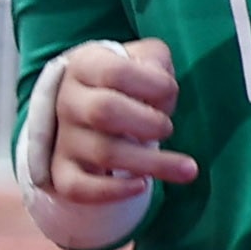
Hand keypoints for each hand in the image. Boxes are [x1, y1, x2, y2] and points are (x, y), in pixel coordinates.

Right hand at [45, 37, 192, 204]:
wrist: (85, 112)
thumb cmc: (124, 84)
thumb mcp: (140, 59)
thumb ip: (155, 60)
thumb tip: (161, 86)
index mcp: (83, 66)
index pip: (115, 72)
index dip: (152, 83)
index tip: (169, 91)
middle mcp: (67, 101)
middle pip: (104, 112)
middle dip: (149, 123)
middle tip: (167, 129)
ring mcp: (62, 138)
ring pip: (104, 153)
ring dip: (153, 163)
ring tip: (188, 169)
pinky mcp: (62, 172)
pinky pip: (78, 188)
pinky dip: (112, 191)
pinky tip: (142, 186)